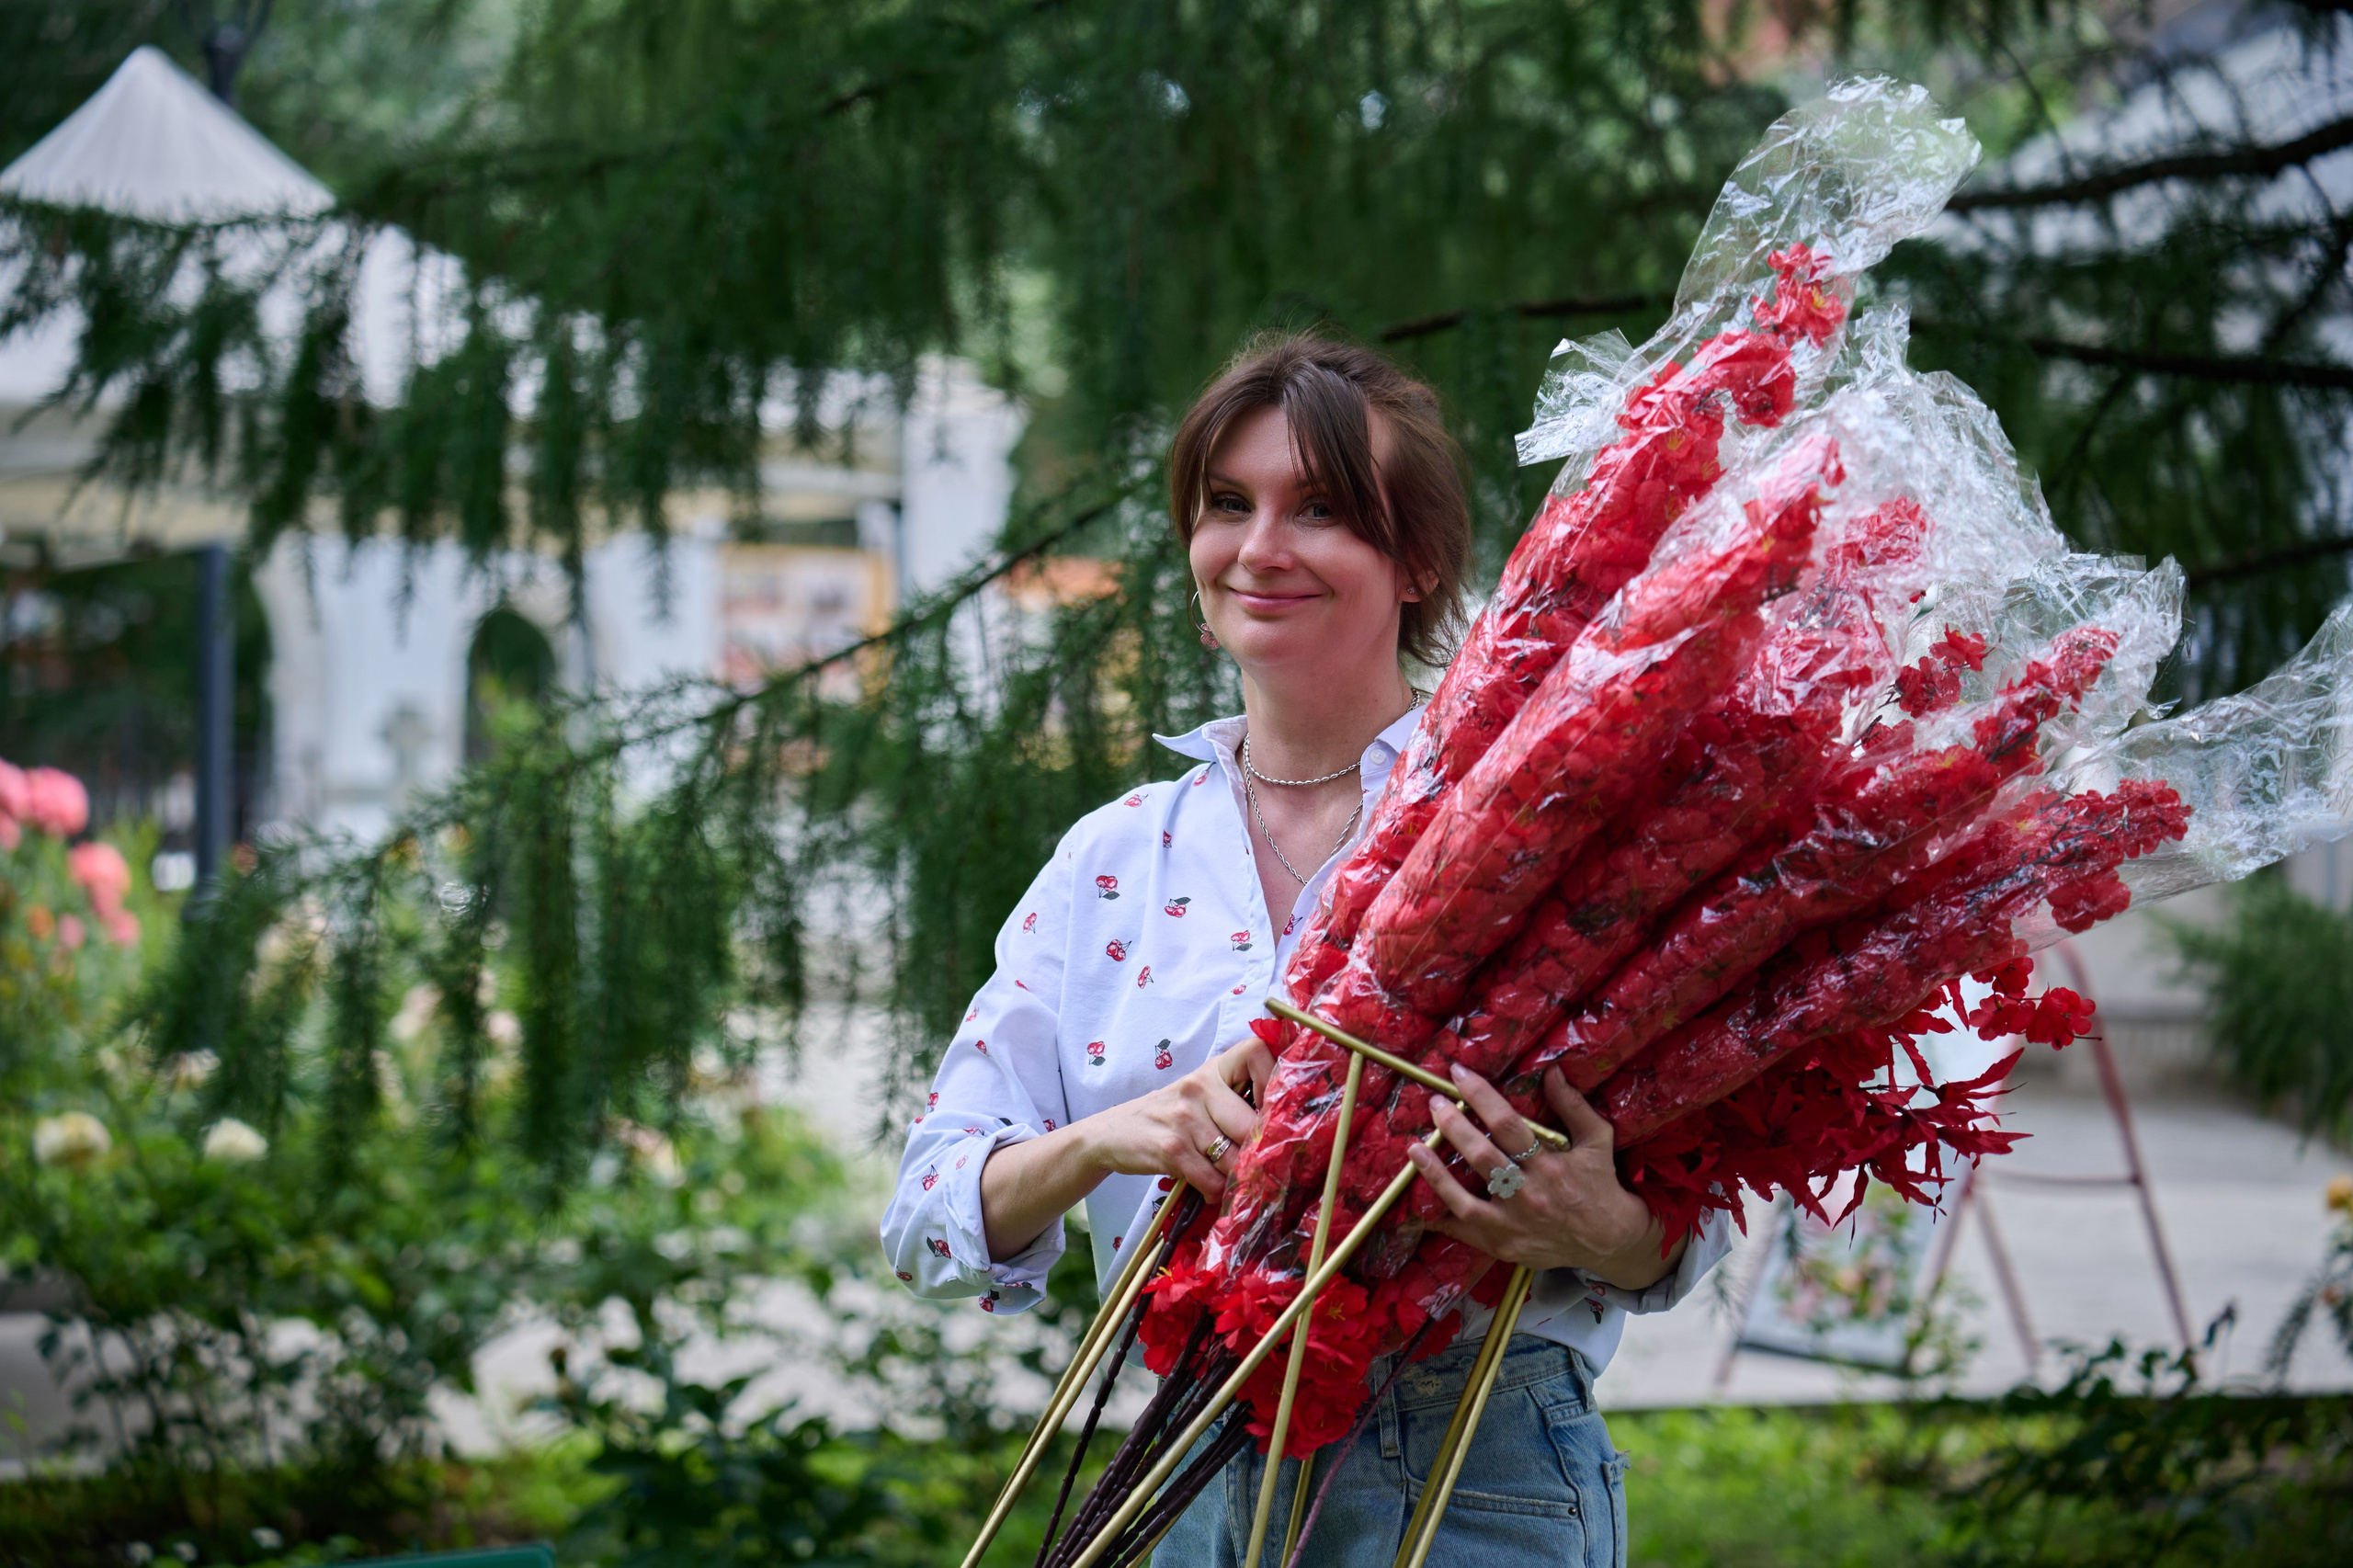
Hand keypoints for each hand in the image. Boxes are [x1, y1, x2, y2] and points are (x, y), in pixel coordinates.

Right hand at [1074, 1033, 1274, 1201]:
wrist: (1111, 1133)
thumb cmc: (1167, 1115)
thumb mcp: (1198, 1095)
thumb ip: (1233, 1101)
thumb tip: (1280, 1132)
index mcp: (1212, 1070)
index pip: (1256, 1052)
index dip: (1274, 1079)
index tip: (1273, 1110)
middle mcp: (1199, 1087)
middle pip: (1252, 1123)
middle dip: (1258, 1153)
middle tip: (1259, 1166)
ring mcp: (1184, 1118)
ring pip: (1234, 1158)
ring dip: (1237, 1178)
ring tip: (1233, 1181)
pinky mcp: (1171, 1149)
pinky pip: (1211, 1179)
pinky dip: (1216, 1191)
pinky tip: (1210, 1189)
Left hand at [1405, 1063, 1682, 1290]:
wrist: (1609, 1240)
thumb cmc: (1600, 1184)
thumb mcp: (1596, 1140)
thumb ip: (1573, 1106)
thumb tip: (1552, 1071)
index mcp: (1550, 1165)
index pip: (1508, 1124)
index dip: (1480, 1096)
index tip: (1458, 1073)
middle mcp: (1529, 1195)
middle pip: (1482, 1157)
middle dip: (1454, 1126)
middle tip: (1435, 1103)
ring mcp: (1513, 1224)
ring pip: (1465, 1200)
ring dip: (1436, 1174)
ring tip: (1414, 1149)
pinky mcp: (1504, 1245)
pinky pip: (1465, 1233)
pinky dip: (1440, 1220)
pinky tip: (1419, 1203)